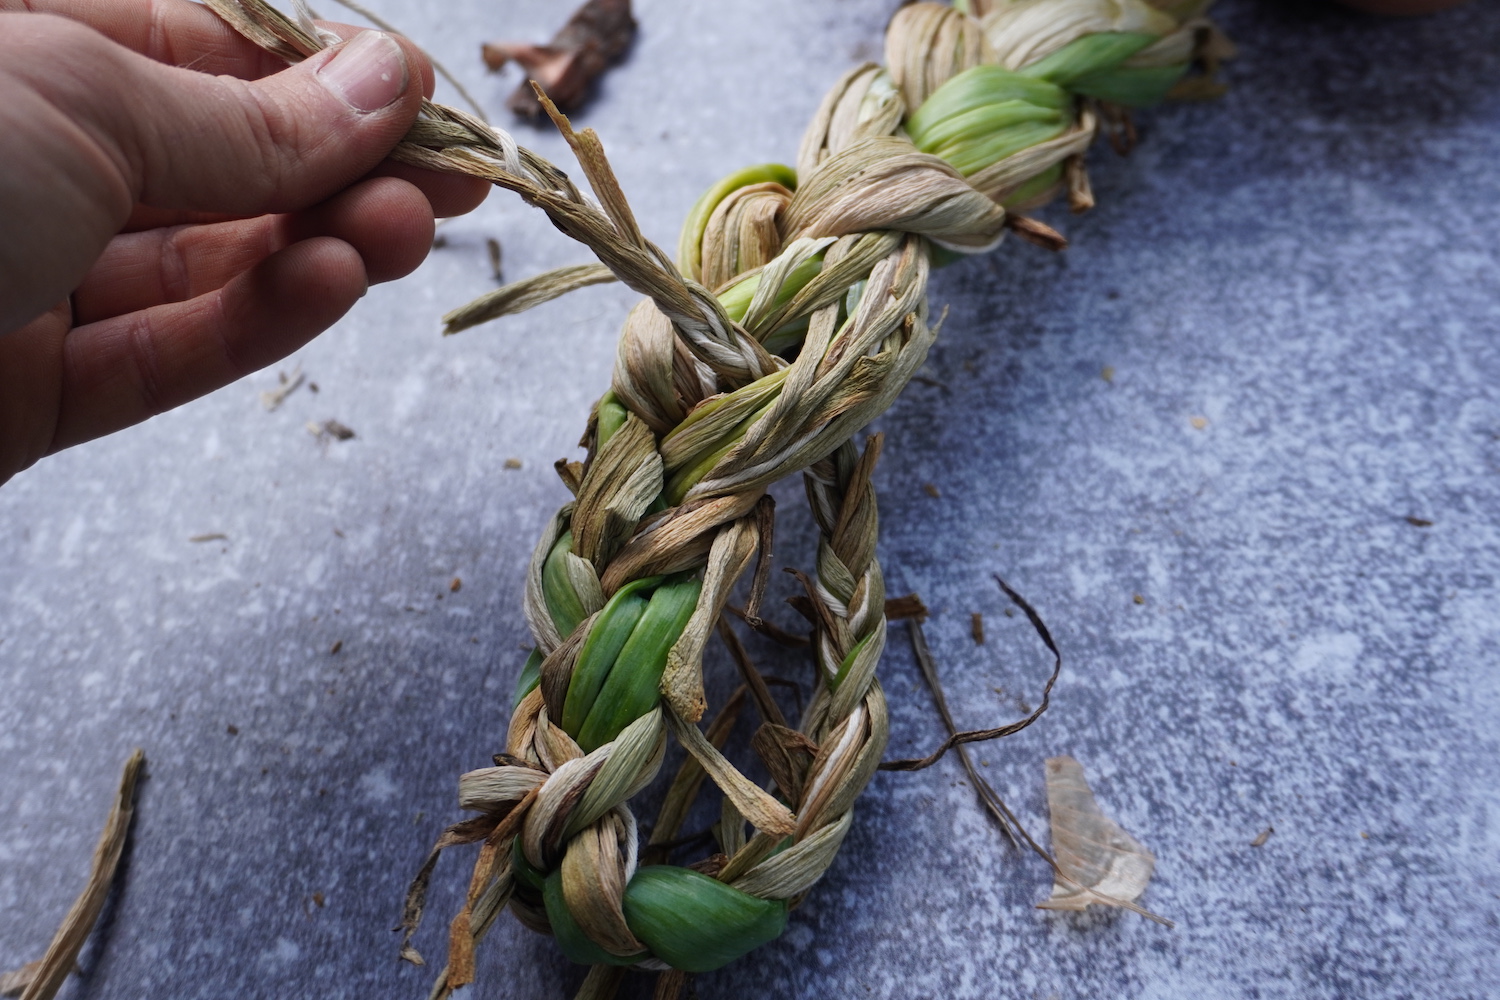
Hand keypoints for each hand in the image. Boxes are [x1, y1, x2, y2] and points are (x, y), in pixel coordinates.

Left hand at [0, 0, 488, 484]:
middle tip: (454, 181)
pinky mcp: (26, 388)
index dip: (321, 75)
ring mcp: (21, 275)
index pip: (199, 50)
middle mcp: (23, 157)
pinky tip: (334, 285)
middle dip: (341, 171)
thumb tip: (386, 84)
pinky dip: (255, 323)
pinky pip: (160, 352)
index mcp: (14, 40)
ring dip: (317, 246)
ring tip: (406, 233)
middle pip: (216, 164)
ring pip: (202, 262)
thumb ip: (247, 118)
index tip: (426, 100)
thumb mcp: (82, 99)